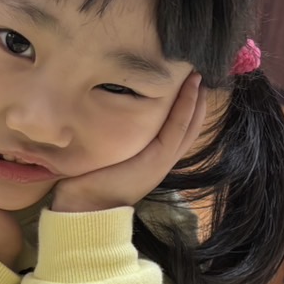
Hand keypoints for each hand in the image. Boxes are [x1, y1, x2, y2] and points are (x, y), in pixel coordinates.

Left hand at [52, 72, 205, 213]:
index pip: (176, 130)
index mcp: (151, 160)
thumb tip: (99, 111)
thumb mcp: (103, 153)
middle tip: (199, 74)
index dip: (185, 108)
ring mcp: (162, 161)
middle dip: (195, 101)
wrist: (84, 209)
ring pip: (187, 125)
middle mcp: (161, 160)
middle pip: (188, 127)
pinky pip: (178, 128)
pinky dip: (186, 107)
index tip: (187, 84)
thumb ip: (112, 137)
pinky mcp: (157, 160)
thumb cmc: (86, 183)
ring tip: (199, 75)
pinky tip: (191, 88)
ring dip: (195, 99)